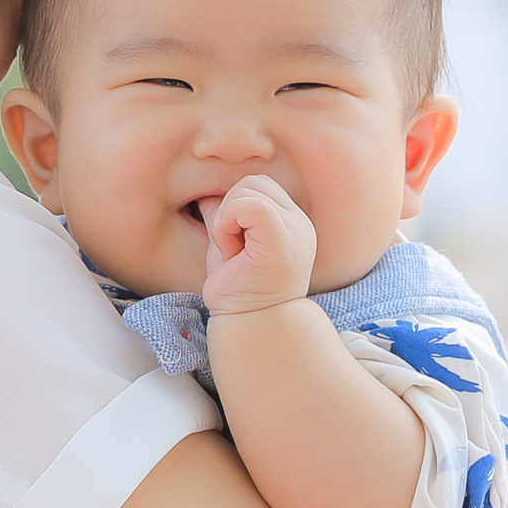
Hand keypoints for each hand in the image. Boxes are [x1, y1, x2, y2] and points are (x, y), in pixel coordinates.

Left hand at [199, 173, 317, 313]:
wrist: (250, 324)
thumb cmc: (238, 290)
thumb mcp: (230, 244)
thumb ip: (226, 219)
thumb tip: (207, 197)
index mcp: (291, 223)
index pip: (259, 187)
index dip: (234, 207)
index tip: (233, 245)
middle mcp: (299, 224)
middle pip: (253, 182)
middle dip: (229, 210)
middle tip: (232, 250)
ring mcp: (296, 230)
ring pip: (249, 189)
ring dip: (227, 220)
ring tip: (234, 253)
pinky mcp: (284, 240)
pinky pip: (251, 205)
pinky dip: (229, 221)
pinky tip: (231, 250)